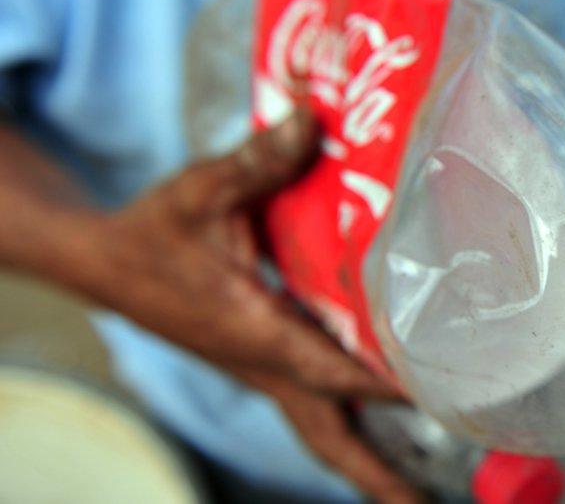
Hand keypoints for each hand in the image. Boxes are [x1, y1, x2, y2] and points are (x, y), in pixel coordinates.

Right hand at [79, 111, 422, 502]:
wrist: (103, 264)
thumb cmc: (151, 232)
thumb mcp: (198, 191)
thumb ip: (256, 160)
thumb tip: (309, 118)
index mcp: (254, 332)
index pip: (331, 370)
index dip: (384, 386)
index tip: (440, 402)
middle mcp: (265, 364)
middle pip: (329, 438)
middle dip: (376, 478)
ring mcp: (263, 370)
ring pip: (323, 429)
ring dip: (367, 461)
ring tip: (414, 488)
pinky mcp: (261, 361)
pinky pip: (314, 403)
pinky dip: (349, 418)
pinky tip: (380, 413)